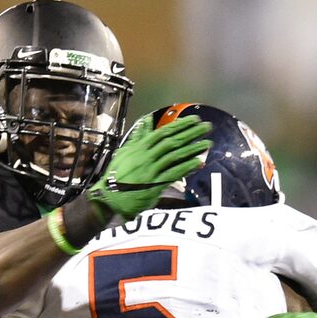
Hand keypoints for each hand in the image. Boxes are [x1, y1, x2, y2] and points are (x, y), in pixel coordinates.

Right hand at [88, 115, 211, 219]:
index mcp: (140, 147)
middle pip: (172, 141)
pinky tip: (198, 162)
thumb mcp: (125, 152)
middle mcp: (146, 156)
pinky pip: (173, 173)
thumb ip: (138, 136)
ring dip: (193, 149)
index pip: (163, 132)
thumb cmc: (116, 175)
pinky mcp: (154, 185)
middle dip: (191, 133)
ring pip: (175, 156)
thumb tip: (146, 120)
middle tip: (206, 127)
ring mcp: (150, 170)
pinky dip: (186, 167)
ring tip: (207, 143)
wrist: (109, 197)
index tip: (194, 120)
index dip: (180, 125)